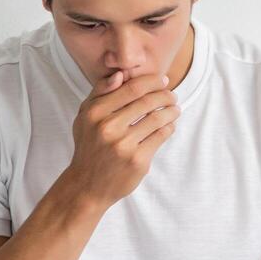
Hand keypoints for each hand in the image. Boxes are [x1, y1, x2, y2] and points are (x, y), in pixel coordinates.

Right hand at [64, 68, 181, 209]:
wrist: (87, 185)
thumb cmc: (89, 146)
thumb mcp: (85, 116)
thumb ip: (100, 92)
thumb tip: (121, 74)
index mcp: (95, 113)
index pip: (131, 88)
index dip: (152, 81)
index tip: (163, 80)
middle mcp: (109, 128)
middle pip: (148, 102)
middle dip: (166, 95)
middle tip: (172, 95)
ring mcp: (124, 145)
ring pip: (158, 118)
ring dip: (172, 111)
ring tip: (175, 109)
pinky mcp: (138, 160)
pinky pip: (161, 136)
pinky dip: (169, 127)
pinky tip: (170, 125)